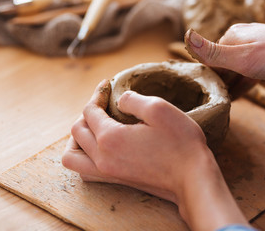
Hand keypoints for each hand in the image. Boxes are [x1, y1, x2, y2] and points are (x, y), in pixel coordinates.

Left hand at [62, 80, 248, 230]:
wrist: (192, 179)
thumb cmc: (180, 143)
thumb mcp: (159, 109)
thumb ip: (133, 100)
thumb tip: (120, 100)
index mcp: (110, 138)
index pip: (90, 111)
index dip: (97, 95)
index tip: (108, 85)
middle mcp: (102, 158)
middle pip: (77, 131)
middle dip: (87, 112)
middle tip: (104, 103)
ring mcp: (107, 172)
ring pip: (73, 156)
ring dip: (78, 138)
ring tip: (94, 126)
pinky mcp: (116, 180)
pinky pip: (84, 170)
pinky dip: (84, 156)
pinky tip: (99, 147)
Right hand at [185, 23, 264, 96]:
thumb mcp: (240, 57)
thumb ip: (213, 52)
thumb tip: (188, 36)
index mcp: (232, 36)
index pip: (211, 58)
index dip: (208, 76)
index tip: (204, 93)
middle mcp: (242, 41)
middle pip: (223, 65)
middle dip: (219, 83)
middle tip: (213, 101)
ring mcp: (254, 51)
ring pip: (235, 71)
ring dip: (230, 86)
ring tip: (222, 103)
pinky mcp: (264, 61)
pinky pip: (247, 75)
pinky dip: (241, 86)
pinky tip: (236, 98)